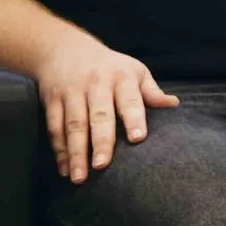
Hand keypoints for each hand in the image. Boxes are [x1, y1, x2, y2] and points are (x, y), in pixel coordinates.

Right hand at [38, 34, 176, 181]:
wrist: (63, 48)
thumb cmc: (108, 66)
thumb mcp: (133, 70)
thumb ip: (151, 91)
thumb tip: (174, 104)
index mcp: (121, 77)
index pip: (130, 99)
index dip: (134, 118)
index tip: (138, 138)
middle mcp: (96, 84)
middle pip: (98, 115)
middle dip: (100, 141)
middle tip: (102, 165)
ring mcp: (71, 92)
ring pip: (73, 124)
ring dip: (75, 152)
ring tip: (79, 177)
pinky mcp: (52, 101)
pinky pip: (54, 127)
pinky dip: (59, 150)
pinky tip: (64, 169)